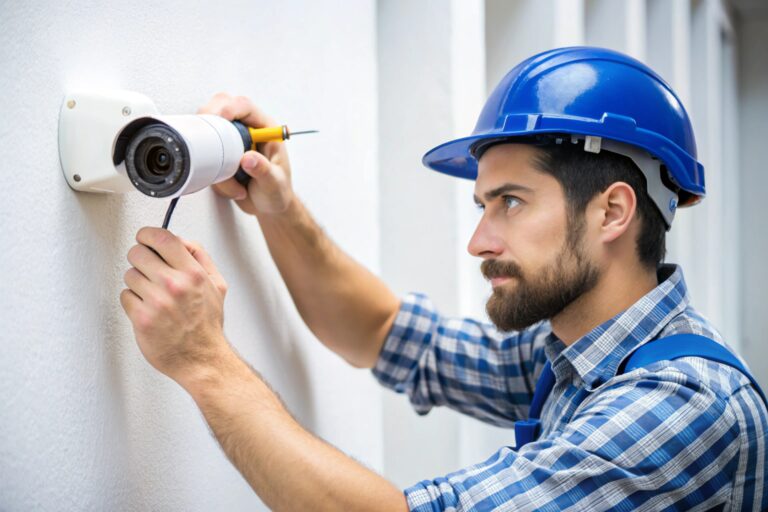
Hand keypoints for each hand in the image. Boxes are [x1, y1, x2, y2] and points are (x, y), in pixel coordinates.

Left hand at [120, 227, 230, 384]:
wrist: (202, 358)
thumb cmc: (207, 324)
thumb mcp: (217, 285)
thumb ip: (201, 258)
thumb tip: (181, 241)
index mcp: (193, 274)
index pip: (162, 238)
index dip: (148, 234)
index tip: (144, 238)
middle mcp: (174, 285)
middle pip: (138, 253)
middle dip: (140, 259)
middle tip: (148, 269)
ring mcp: (156, 302)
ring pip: (129, 275)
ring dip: (137, 282)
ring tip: (152, 294)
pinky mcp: (141, 319)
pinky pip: (125, 296)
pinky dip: (133, 301)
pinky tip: (148, 309)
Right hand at [198, 93, 293, 214]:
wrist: (268, 207)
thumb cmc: (277, 192)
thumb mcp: (274, 184)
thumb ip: (264, 171)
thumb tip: (248, 158)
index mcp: (264, 129)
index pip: (245, 107)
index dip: (230, 108)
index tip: (219, 118)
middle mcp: (246, 131)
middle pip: (220, 108)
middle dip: (211, 123)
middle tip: (212, 144)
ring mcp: (231, 141)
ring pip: (208, 133)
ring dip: (215, 160)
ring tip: (237, 182)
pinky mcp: (219, 154)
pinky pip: (205, 157)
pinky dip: (214, 175)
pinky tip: (233, 187)